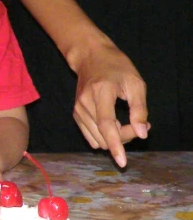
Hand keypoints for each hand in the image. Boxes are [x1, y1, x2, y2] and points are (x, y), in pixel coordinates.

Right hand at [72, 43, 148, 166]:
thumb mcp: (136, 83)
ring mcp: (78, 109)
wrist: (91, 57)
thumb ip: (139, 110)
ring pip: (98, 140)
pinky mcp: (76, 114)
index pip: (107, 125)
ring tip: (126, 123)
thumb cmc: (117, 67)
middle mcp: (85, 103)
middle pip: (104, 135)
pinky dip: (105, 137)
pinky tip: (113, 124)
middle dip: (124, 137)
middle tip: (139, 124)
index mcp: (101, 92)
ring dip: (115, 138)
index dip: (116, 144)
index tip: (122, 161)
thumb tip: (142, 134)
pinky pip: (91, 137)